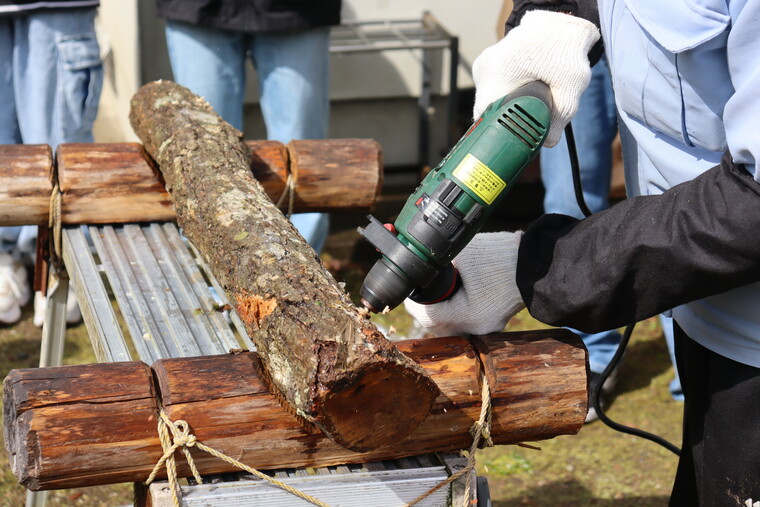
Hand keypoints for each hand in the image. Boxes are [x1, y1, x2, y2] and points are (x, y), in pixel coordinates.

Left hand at [404, 232, 524, 335]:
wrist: (537, 262)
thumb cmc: (503, 256)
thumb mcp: (464, 254)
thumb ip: (440, 263)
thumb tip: (421, 264)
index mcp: (468, 314)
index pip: (428, 316)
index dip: (413, 304)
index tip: (408, 292)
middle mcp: (477, 328)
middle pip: (438, 326)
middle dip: (425, 310)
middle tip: (416, 294)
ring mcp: (487, 328)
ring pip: (451, 328)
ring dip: (439, 313)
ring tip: (432, 295)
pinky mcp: (492, 322)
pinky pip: (465, 323)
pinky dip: (455, 313)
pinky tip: (451, 298)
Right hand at [472, 10, 599, 146]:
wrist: (558, 23)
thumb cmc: (563, 50)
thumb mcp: (570, 86)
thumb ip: (560, 116)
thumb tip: (548, 143)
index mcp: (496, 76)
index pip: (486, 119)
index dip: (497, 135)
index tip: (508, 144)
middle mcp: (483, 72)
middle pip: (487, 111)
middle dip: (506, 122)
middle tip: (528, 125)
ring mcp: (483, 67)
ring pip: (490, 100)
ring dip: (507, 107)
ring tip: (530, 101)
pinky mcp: (487, 65)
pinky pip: (493, 89)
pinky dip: (507, 95)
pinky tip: (524, 91)